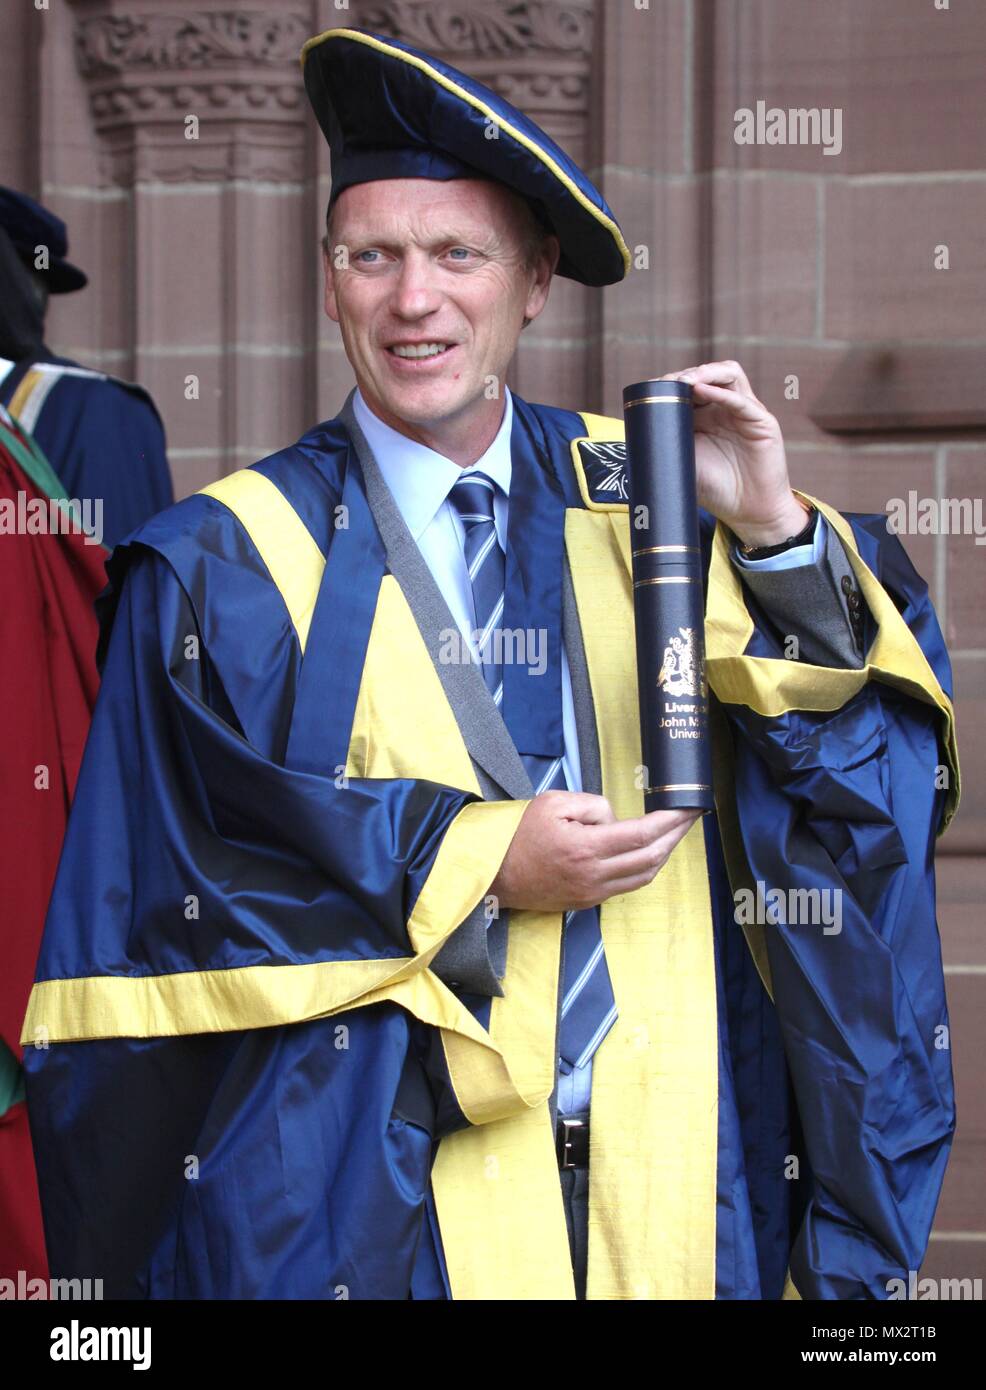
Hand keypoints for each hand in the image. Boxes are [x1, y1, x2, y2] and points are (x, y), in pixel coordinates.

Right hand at [487, 790, 700, 912]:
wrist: (494, 875)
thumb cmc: (519, 834)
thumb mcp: (553, 803)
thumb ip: (592, 805)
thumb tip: (615, 820)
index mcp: (585, 848)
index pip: (641, 835)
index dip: (669, 821)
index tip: (686, 808)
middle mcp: (594, 875)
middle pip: (651, 858)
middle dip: (676, 835)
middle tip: (691, 817)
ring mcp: (593, 892)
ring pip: (644, 876)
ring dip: (665, 854)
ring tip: (676, 833)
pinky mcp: (588, 901)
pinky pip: (627, 885)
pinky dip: (645, 867)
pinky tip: (650, 852)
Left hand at [658, 359, 808, 547]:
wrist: (747, 513)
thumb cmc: (715, 489)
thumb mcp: (684, 464)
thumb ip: (667, 447)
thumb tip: (632, 438)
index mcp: (705, 415)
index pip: (689, 386)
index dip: (671, 383)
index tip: (651, 390)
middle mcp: (725, 408)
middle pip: (707, 374)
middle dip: (684, 375)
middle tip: (665, 383)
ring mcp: (744, 412)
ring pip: (729, 374)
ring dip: (705, 371)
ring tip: (685, 380)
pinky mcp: (762, 422)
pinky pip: (741, 401)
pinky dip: (721, 393)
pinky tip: (703, 391)